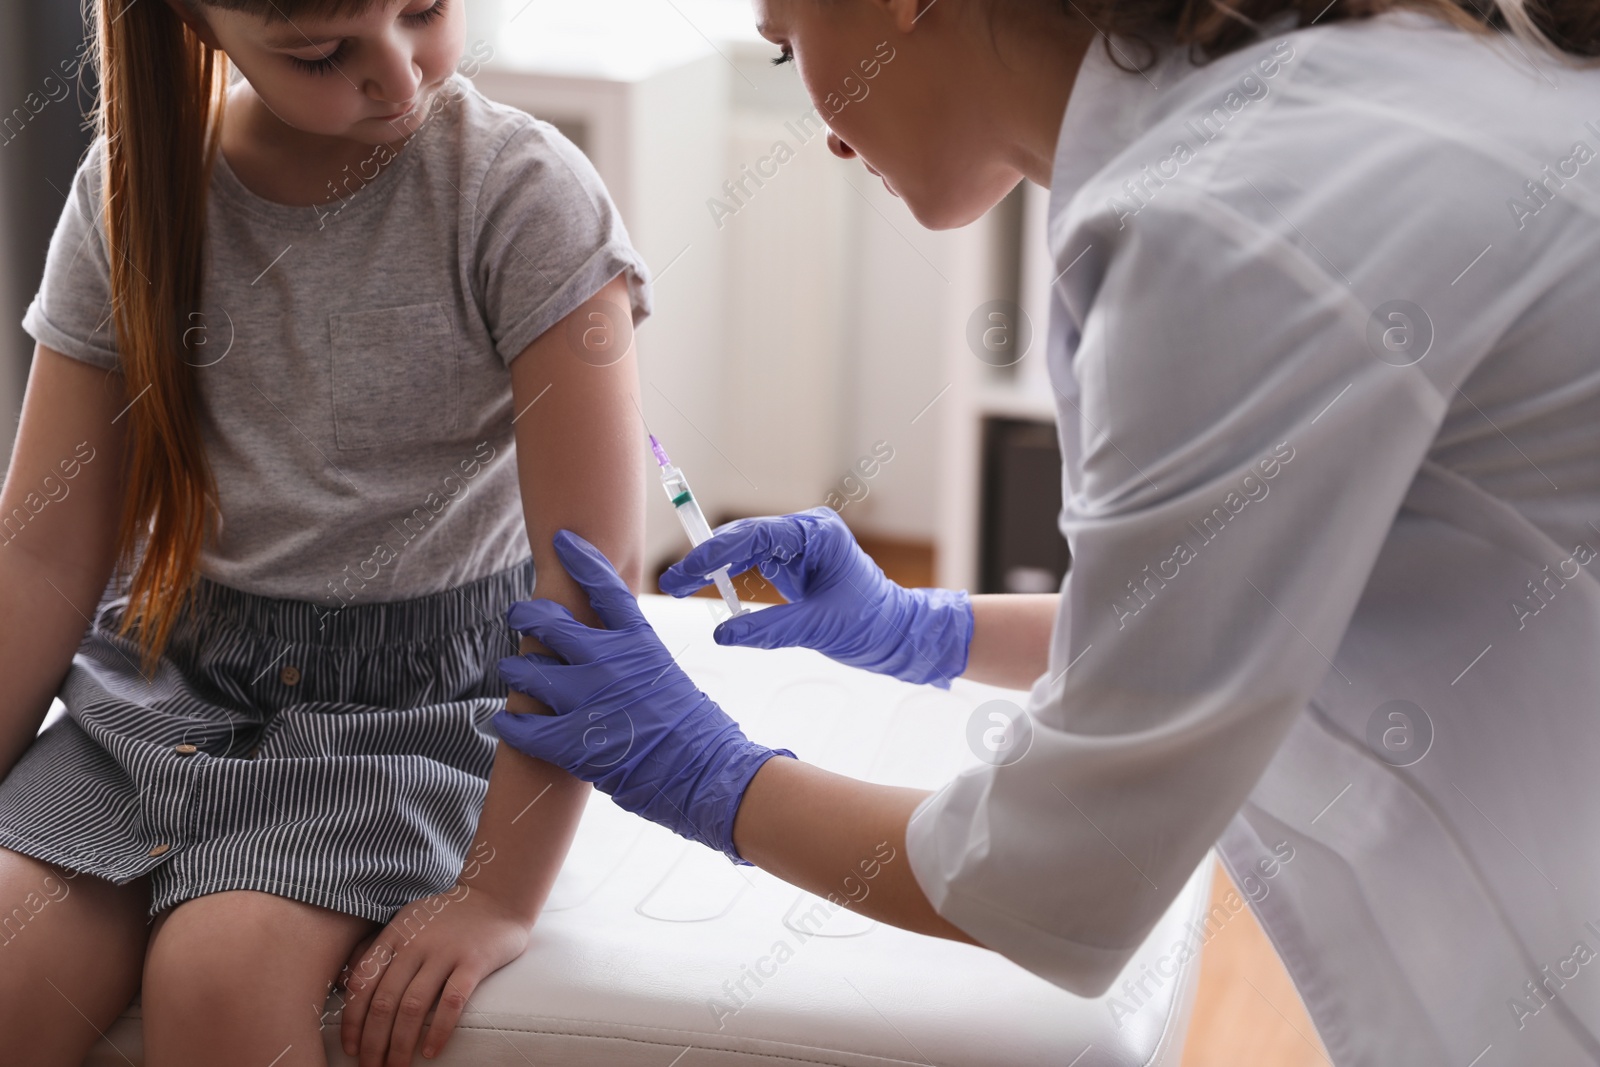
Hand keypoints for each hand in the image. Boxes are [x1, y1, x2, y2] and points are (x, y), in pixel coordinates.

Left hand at [337, 879, 528, 1065]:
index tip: (351, 1048)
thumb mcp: (408, 920)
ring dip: (400, 1044)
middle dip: (373, 1042)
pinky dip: (438, 1031)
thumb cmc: (449, 915)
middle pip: (384, 1002)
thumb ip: (382, 948)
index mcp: (394, 934)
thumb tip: (345, 984)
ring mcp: (445, 952)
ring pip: (413, 1007)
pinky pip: (451, 1003)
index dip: (352, 1021)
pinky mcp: (474, 961)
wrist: (498, 895)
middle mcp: (415, 943)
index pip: (362, 983)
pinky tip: (431, 1051)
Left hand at [492, 530, 793, 862]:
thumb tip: (609, 658)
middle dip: (526, 615)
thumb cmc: (696, 731)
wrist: (706, 772)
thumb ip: (634, 661)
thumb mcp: (668, 677)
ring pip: (527, 671)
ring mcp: (587, 699)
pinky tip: (507, 721)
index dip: (581, 559)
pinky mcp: (571, 740)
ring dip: (514, 671)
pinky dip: (511, 722)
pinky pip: (523, 724)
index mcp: (639, 641)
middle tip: (518, 615)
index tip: (563, 542)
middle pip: (550, 622)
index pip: (604, 588)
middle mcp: (608, 661)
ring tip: (511, 673)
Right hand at [658, 507, 973, 687]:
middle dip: (707, 559)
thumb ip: (769, 630)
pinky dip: (731, 576)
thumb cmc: (871, 623)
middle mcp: (807, 532)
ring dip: (715, 566)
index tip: (685, 572)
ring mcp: (800, 547)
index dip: (714, 553)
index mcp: (818, 534)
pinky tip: (708, 587)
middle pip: (744, 537)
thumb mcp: (818, 628)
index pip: (755, 535)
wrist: (897, 634)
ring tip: (681, 584)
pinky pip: (755, 565)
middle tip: (671, 582)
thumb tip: (722, 635)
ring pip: (745, 549)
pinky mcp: (795, 565)